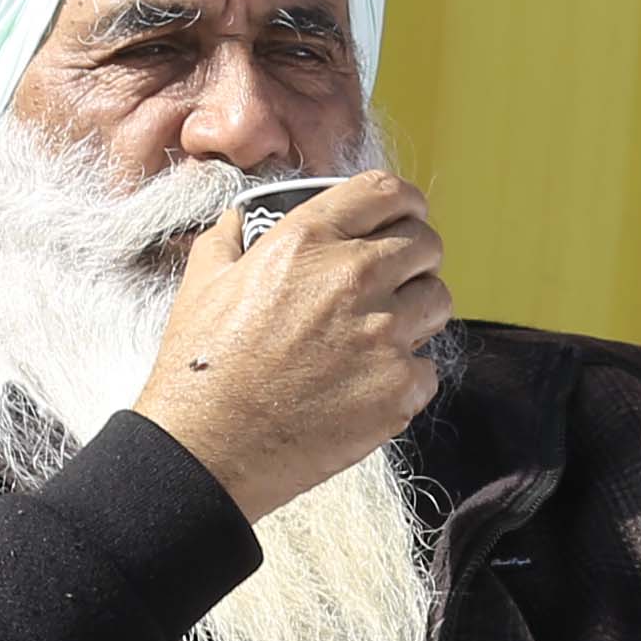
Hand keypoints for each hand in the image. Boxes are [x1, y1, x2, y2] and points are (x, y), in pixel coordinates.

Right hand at [130, 171, 451, 519]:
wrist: (209, 447)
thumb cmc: (202, 366)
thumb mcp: (203, 281)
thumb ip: (231, 236)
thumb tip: (240, 216)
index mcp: (306, 241)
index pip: (386, 193)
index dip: (402, 202)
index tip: (405, 215)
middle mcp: (353, 278)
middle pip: (426, 244)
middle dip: (415, 257)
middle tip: (395, 278)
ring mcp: (383, 334)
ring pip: (438, 300)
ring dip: (418, 310)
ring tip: (381, 331)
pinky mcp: (399, 387)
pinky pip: (428, 366)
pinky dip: (406, 373)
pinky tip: (367, 381)